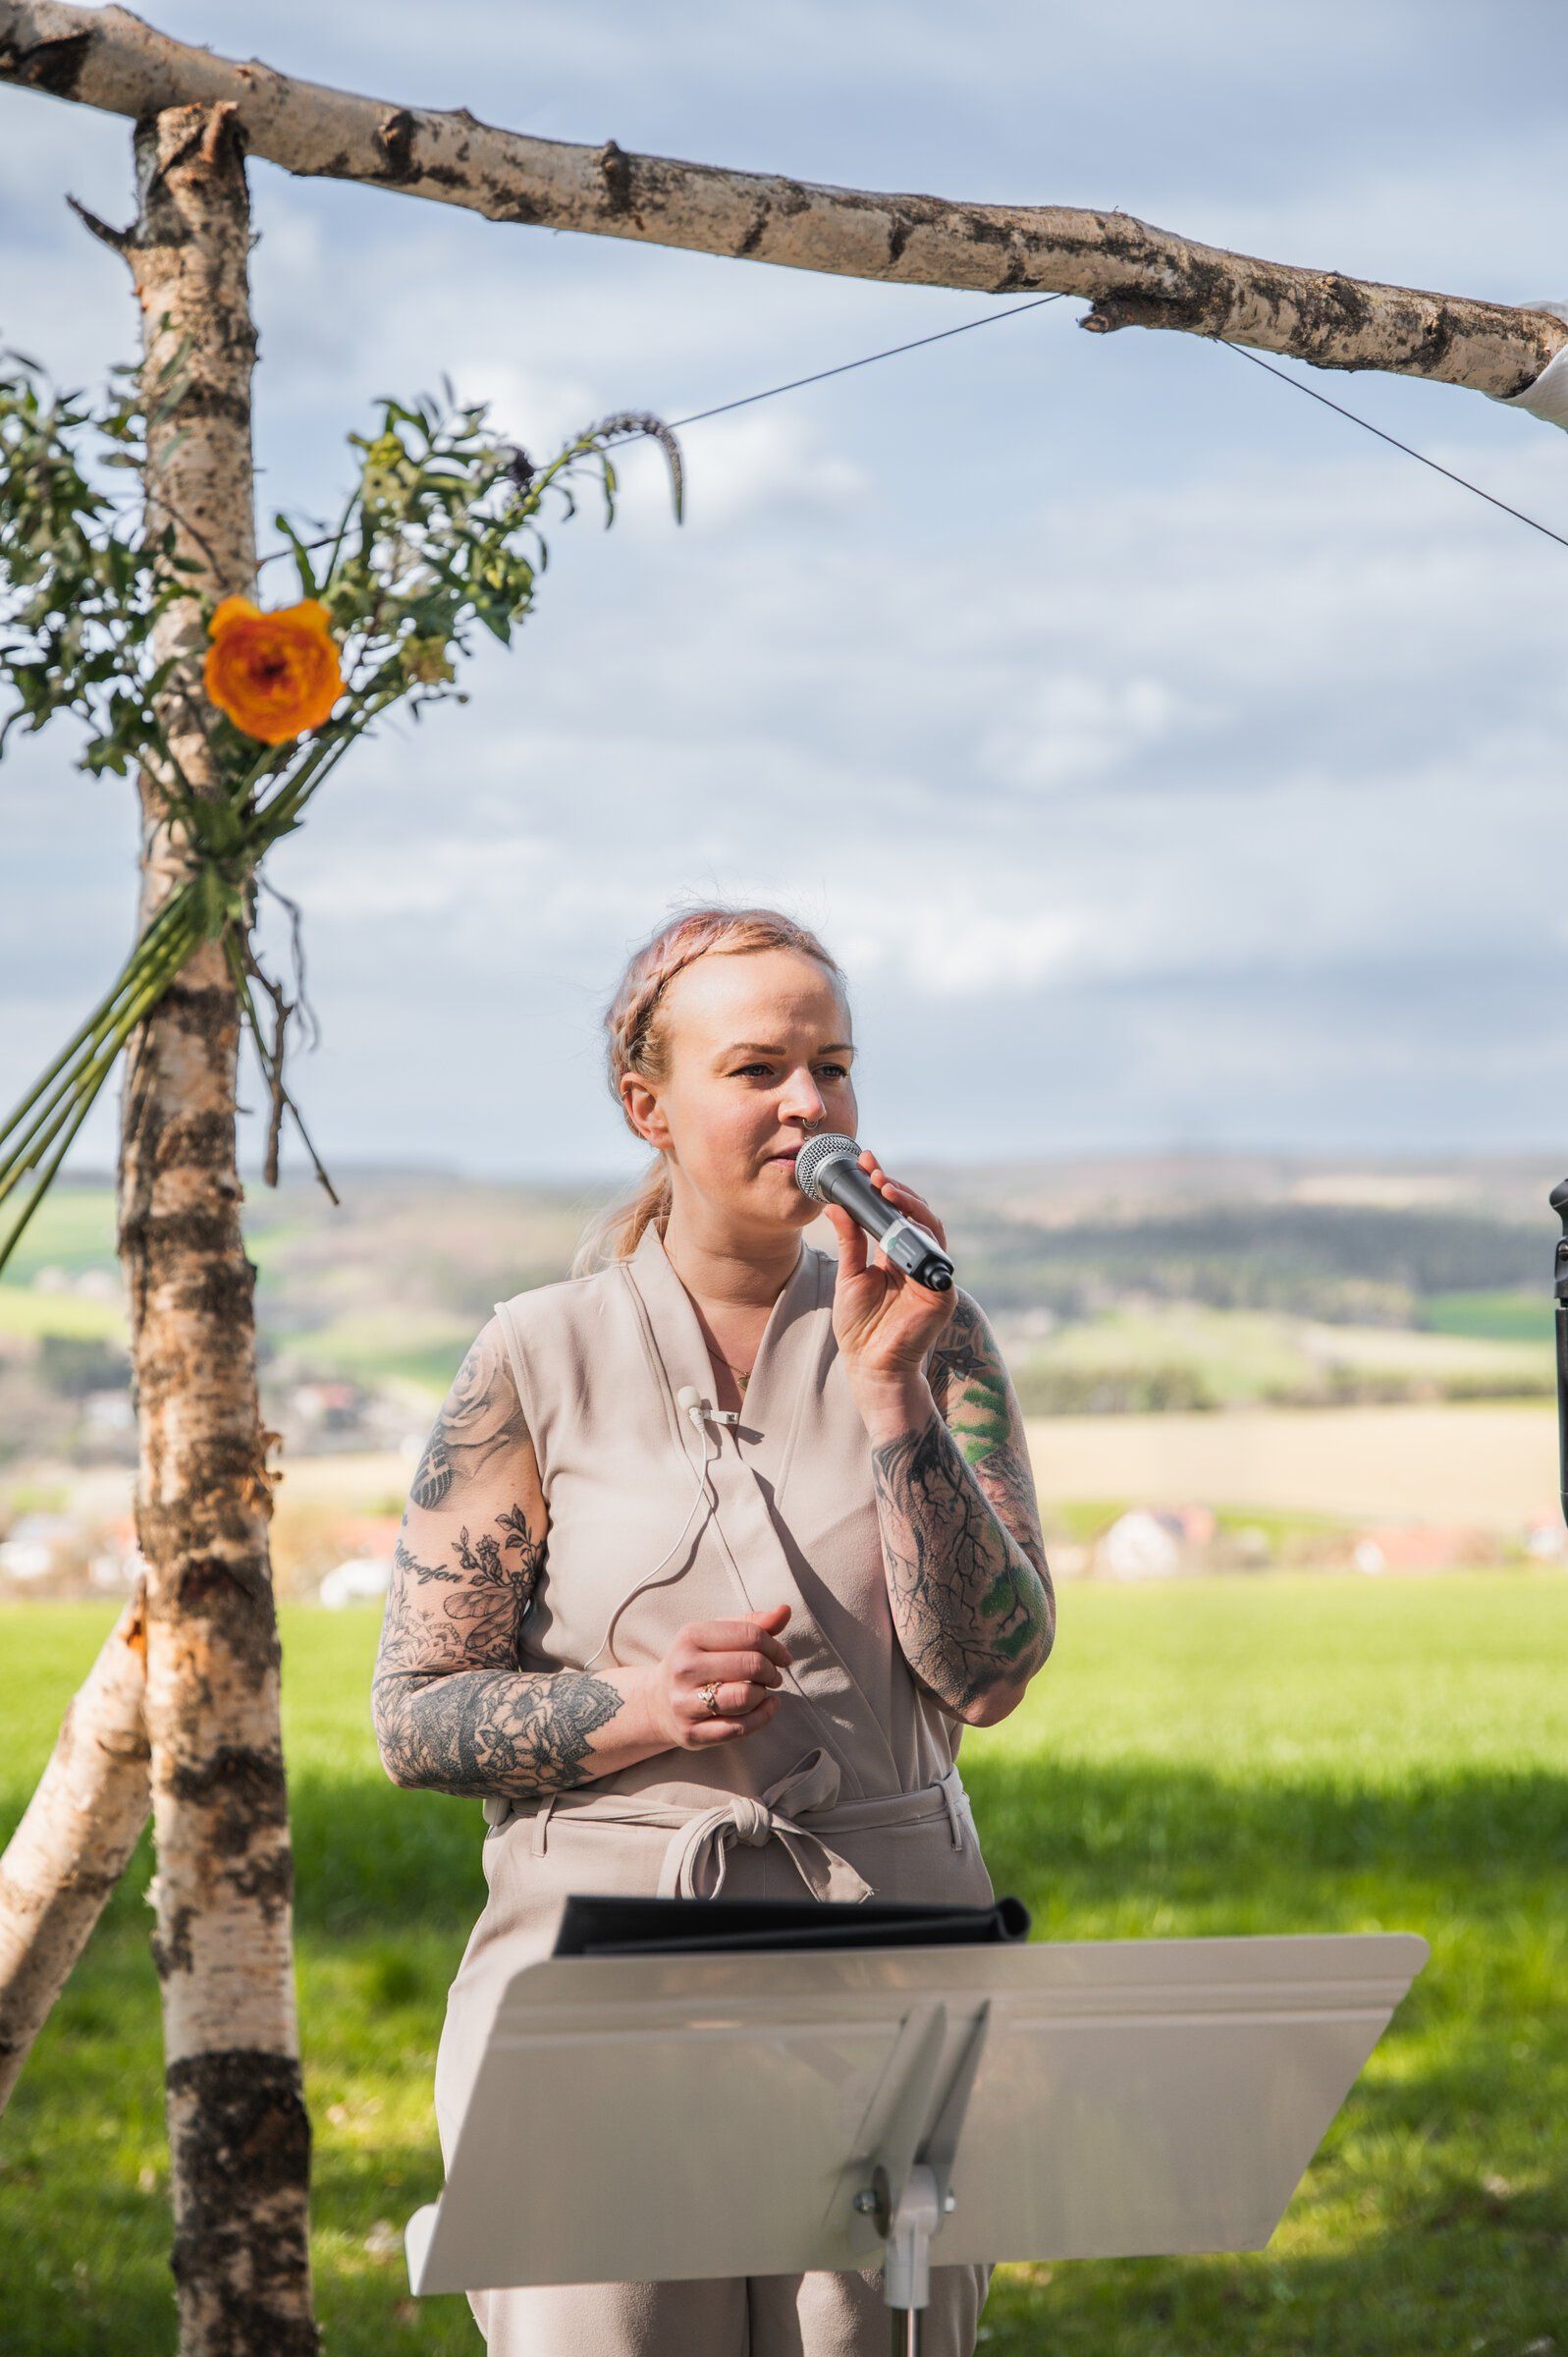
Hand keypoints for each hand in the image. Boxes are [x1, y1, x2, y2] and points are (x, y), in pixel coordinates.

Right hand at [645, 1605, 792, 1748]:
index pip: (750, 1635)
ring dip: (764, 1694)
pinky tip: (767, 1707)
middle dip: (772, 1671)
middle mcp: (684, 1668)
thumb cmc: (698, 1662)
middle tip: (773, 1676)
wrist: (658, 1702)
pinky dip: (763, 1717)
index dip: (775, 1646)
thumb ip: (753, 1623)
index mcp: (690, 1636)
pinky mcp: (692, 1732)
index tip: (782, 1656)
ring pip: (745, 1697)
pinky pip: (739, 1728)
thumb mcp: (717, 1635)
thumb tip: (785, 1611)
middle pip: (751, 1665)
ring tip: (763, 1691)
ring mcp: (685, 1703)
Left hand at [822, 1150, 954, 1386]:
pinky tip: (900, 1220)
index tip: (865, 1163)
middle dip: (895, 1188)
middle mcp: (918, 1260)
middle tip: (874, 1171)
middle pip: (915, 1214)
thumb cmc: (860, 1327)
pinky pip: (935, 1255)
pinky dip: (919, 1234)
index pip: (895, 1212)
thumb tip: (835, 1204)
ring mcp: (932, 1274)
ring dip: (909, 1204)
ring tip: (885, 1188)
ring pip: (930, 1227)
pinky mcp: (942, 1291)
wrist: (869, 1366)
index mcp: (897, 1255)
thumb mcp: (849, 1275)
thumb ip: (849, 1240)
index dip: (883, 1187)